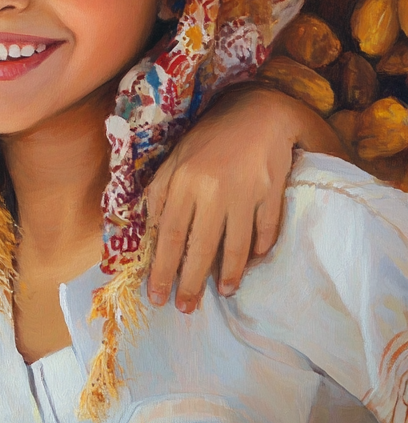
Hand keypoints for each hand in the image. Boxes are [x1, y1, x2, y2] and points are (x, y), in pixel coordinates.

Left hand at [144, 83, 342, 311]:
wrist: (258, 114)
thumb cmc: (210, 138)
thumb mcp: (177, 158)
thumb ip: (161, 191)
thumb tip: (151, 229)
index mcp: (183, 180)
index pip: (169, 233)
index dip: (162, 268)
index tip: (156, 293)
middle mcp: (211, 190)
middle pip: (199, 247)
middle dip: (190, 283)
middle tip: (184, 308)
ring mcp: (244, 194)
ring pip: (235, 247)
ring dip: (228, 275)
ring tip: (222, 293)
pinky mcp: (272, 194)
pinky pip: (265, 233)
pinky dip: (259, 251)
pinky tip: (251, 265)